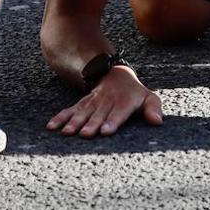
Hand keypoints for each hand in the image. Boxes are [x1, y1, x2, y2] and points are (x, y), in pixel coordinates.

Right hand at [47, 66, 163, 136]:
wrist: (116, 75)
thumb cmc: (134, 93)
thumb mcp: (148, 97)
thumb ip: (153, 108)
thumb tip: (158, 121)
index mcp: (123, 103)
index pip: (118, 114)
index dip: (112, 122)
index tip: (105, 131)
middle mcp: (106, 103)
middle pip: (98, 115)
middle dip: (91, 124)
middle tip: (86, 134)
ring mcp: (92, 103)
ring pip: (82, 113)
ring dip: (74, 122)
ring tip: (67, 132)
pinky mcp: (81, 104)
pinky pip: (69, 110)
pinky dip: (60, 118)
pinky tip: (51, 127)